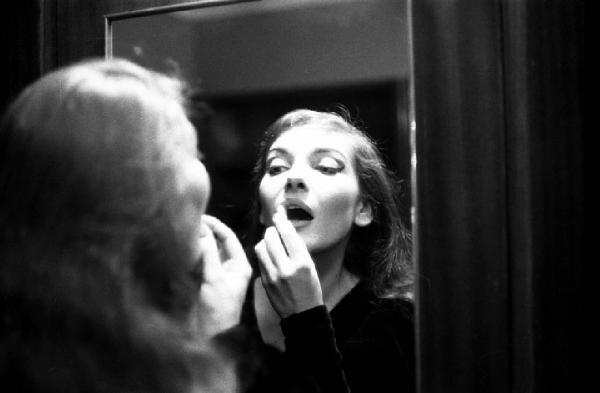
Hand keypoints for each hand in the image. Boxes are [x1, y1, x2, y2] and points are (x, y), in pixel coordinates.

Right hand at [196, 215, 251, 335]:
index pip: (229, 238)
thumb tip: (203, 230)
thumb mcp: (214, 278)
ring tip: (186, 230)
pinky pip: (202, 261)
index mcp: (240, 264)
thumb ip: (209, 253)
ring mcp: (219, 274)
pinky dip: (194, 253)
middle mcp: (231, 267)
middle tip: (190, 221)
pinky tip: (184, 246)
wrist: (212, 334)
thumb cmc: (218, 307)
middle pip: (219, 243)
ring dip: (199, 241)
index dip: (216, 226)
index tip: (201, 217)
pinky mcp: (207, 281)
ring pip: (209, 251)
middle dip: (206, 232)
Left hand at [254, 206, 322, 317]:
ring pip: (261, 246)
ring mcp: (273, 275)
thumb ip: (297, 248)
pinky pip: (259, 259)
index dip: (282, 221)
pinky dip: (262, 253)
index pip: (288, 234)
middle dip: (272, 230)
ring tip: (271, 243)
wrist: (302, 314)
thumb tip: (285, 228)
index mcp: (302, 262)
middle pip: (271, 237)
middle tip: (275, 229)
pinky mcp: (264, 281)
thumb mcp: (310, 266)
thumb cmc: (310, 288)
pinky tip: (268, 255)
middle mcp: (286, 268)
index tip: (279, 214)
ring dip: (265, 241)